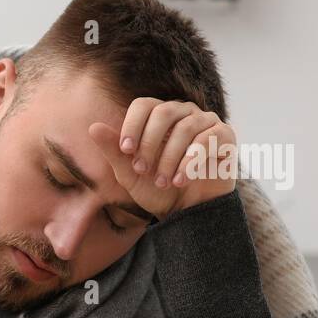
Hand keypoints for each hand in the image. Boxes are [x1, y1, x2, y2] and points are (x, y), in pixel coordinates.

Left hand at [88, 98, 236, 221]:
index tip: (125, 151)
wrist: (186, 212)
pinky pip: (207, 139)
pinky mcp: (224, 136)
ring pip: (185, 128)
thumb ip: (113, 151)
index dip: (132, 125)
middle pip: (164, 112)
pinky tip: (180, 181)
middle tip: (142, 170)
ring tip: (163, 182)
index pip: (143, 105)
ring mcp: (205, 122)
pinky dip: (191, 162)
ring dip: (169, 158)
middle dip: (149, 143)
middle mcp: (183, 113)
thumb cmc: (157, 189)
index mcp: (158, 117)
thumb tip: (93, 127)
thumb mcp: (129, 174)